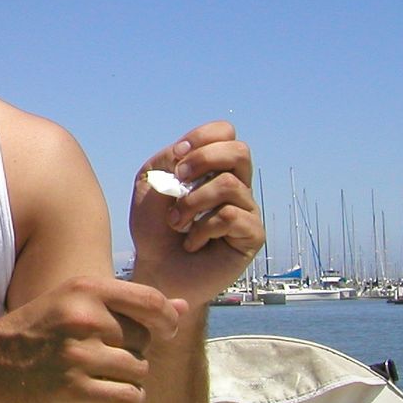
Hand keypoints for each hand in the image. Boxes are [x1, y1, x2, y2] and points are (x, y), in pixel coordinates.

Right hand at [0, 276, 186, 402]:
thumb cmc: (38, 330)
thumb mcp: (76, 302)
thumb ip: (130, 304)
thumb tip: (184, 307)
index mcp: (85, 290)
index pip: (152, 301)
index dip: (168, 319)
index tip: (163, 330)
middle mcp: (84, 319)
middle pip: (146, 341)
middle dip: (133, 351)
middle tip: (102, 355)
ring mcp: (79, 355)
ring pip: (140, 371)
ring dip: (127, 378)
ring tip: (98, 374)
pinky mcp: (76, 390)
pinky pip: (131, 397)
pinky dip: (124, 399)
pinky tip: (103, 393)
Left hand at [130, 121, 263, 301]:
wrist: (156, 270)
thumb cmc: (153, 229)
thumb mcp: (151, 184)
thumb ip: (168, 160)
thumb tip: (188, 153)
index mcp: (212, 168)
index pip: (225, 133)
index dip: (202, 137)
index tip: (176, 156)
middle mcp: (234, 185)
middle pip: (239, 150)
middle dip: (203, 160)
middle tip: (178, 179)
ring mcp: (246, 209)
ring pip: (228, 184)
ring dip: (193, 202)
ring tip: (176, 222)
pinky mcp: (252, 235)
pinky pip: (231, 216)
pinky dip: (202, 228)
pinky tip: (192, 242)